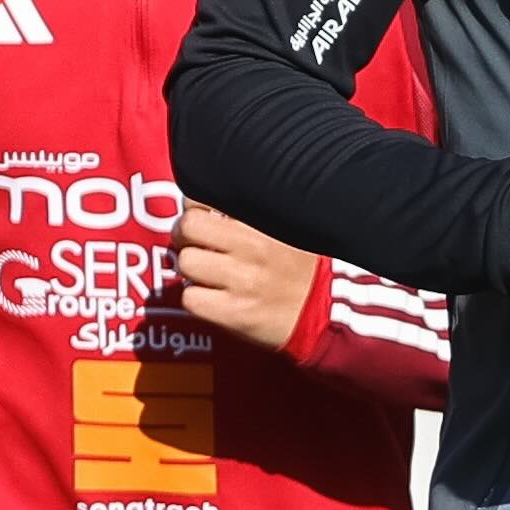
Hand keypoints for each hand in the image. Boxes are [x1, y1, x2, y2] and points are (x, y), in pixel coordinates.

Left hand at [174, 201, 323, 352]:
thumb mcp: (284, 225)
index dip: (196, 209)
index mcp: (263, 219)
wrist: (325, 312)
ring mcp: (243, 281)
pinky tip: (211, 297)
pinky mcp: (236, 313)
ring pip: (186, 262)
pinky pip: (190, 299)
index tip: (203, 219)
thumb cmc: (301, 268)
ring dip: (189, 270)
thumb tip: (204, 208)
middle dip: (184, 236)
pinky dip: (195, 298)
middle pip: (187, 227)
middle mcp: (253, 246)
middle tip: (194, 245)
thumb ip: (248, 212)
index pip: (204, 196)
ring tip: (205, 273)